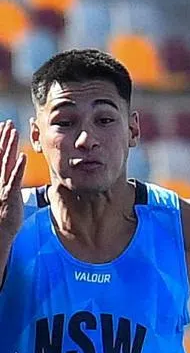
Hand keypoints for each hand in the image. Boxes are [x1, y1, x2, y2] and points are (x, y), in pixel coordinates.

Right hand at [0, 121, 26, 245]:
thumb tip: (15, 171)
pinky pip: (14, 179)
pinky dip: (19, 167)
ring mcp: (2, 185)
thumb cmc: (4, 214)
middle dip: (4, 138)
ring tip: (13, 132)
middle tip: (8, 123)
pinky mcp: (9, 195)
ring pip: (6, 161)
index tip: (3, 127)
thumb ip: (10, 181)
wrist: (0, 230)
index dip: (0, 141)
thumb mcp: (7, 194)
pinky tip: (23, 157)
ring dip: (10, 146)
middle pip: (0, 154)